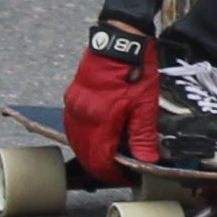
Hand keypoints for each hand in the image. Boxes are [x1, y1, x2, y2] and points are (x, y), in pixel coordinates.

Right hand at [64, 17, 157, 182]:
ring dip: (91, 154)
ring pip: (77, 142)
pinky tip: (98, 139)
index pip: (100, 160)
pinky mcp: (72, 98)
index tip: (125, 177)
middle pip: (85, 154)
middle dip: (101, 167)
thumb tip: (145, 161)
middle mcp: (81, 116)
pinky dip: (84, 138)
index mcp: (100, 120)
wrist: (120, 39)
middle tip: (119, 172)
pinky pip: (73, 127)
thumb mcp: (145, 105)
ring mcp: (73, 106)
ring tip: (110, 158)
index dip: (113, 173)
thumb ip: (142, 136)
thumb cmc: (135, 69)